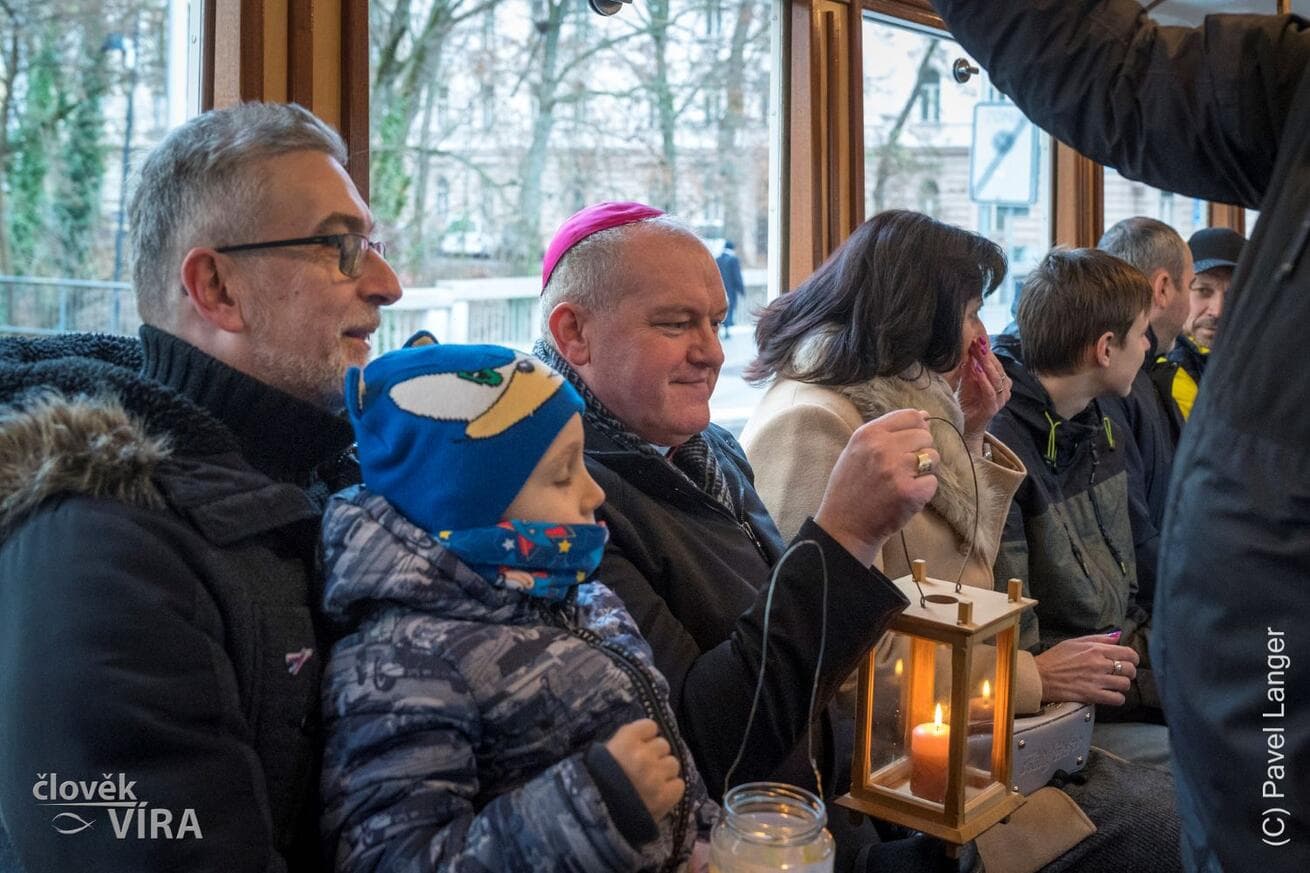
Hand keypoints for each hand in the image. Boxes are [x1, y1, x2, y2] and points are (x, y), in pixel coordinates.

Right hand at [605, 719, 684, 821]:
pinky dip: (670, 789)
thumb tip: (641, 738)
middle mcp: (643, 755)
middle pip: (663, 745)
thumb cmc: (594, 784)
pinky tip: (659, 794)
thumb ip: (623, 743)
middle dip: (655, 755)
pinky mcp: (666, 796)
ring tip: (652, 783)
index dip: (646, 737)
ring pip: (673, 764)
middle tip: (645, 767)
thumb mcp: (601, 756)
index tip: (640, 746)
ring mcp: (656, 776)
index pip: (650, 726)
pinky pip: (679, 784)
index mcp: (625, 741)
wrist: (598, 820)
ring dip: (664, 772)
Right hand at [814, 409, 938, 565]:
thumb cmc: (850, 488)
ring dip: (924, 470)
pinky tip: (906, 496)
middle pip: (925, 436)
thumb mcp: (857, 450)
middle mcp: (882, 448)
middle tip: (905, 469)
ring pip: (933, 457)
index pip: (912, 416)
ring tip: (905, 482)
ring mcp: (896, 470)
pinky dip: (924, 491)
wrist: (844, 526)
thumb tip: (925, 415)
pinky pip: (933, 482)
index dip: (917, 429)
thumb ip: (887, 431)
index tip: (910, 444)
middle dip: (921, 451)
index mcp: (869, 434)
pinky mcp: (910, 492)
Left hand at [958, 336, 1009, 451]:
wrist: (964, 425)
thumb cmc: (967, 402)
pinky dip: (984, 381)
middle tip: (977, 342)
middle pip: (997, 369)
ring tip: (977, 353)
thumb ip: (970, 367)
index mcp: (1001, 381)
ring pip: (996, 379)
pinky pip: (990, 392)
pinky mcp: (992, 408)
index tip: (977, 339)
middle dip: (986, 355)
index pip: (996, 363)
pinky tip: (977, 371)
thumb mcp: (968, 381)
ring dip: (986, 365)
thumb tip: (969, 349)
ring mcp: (1000, 400)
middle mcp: (1004, 390)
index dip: (987, 351)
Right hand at [1033, 634, 1139, 705]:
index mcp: (1095, 649)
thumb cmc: (1054, 659)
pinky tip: (1110, 695)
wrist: (1039, 676)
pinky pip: (1117, 699)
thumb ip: (1097, 639)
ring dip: (1122, 686)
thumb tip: (1116, 637)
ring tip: (1114, 685)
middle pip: (1129, 670)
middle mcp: (1099, 664)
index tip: (1129, 662)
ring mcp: (1097, 680)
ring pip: (1125, 685)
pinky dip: (1117, 698)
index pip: (1128, 653)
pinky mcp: (1092, 695)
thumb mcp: (1074, 642)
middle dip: (1128, 673)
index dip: (1133, 659)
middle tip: (1120, 674)